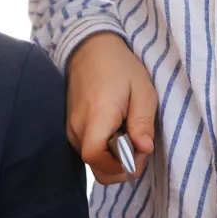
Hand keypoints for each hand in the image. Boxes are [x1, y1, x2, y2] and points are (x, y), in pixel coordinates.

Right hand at [67, 33, 155, 183]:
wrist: (91, 49)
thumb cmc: (120, 67)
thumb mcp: (142, 90)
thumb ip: (142, 122)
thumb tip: (145, 149)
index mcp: (96, 116)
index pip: (95, 157)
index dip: (119, 166)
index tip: (139, 154)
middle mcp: (78, 126)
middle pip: (96, 166)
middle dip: (120, 167)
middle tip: (139, 147)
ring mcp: (71, 128)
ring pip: (93, 161)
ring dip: (114, 159)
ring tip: (130, 135)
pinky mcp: (72, 128)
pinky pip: (88, 150)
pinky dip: (105, 151)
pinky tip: (117, 133)